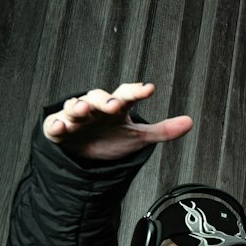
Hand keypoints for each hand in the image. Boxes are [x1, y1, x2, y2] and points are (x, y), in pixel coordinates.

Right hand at [42, 82, 191, 160]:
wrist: (86, 155)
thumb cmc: (111, 138)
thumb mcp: (139, 136)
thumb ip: (163, 130)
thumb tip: (190, 122)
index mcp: (115, 106)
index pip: (127, 94)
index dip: (137, 91)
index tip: (150, 90)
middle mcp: (94, 108)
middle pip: (98, 97)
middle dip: (104, 100)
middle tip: (114, 105)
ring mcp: (75, 118)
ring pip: (74, 107)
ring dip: (77, 107)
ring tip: (83, 110)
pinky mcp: (58, 131)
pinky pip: (54, 126)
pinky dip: (56, 125)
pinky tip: (60, 127)